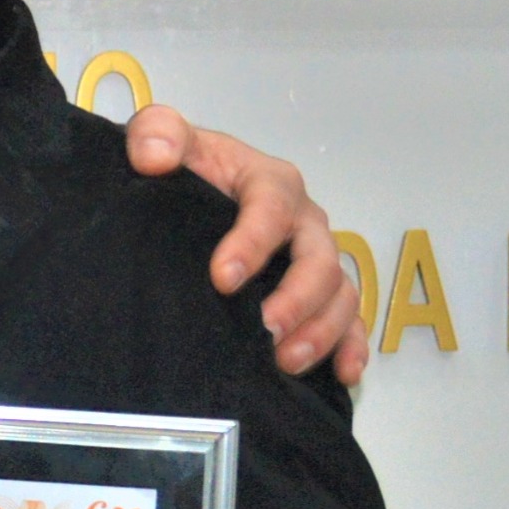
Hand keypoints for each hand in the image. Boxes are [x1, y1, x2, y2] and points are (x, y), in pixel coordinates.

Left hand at [123, 104, 367, 385]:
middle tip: (267, 330)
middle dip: (297, 298)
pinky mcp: (319, 295)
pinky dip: (352, 346)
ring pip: (340, 294)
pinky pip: (350, 321)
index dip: (252, 242)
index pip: (272, 207)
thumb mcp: (162, 141)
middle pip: (319, 258)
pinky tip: (344, 374)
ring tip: (286, 360)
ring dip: (321, 330)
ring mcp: (315, 261)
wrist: (189, 195)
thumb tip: (157, 155)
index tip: (222, 278)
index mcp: (269, 182)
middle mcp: (303, 222)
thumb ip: (156, 134)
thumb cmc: (185, 171)